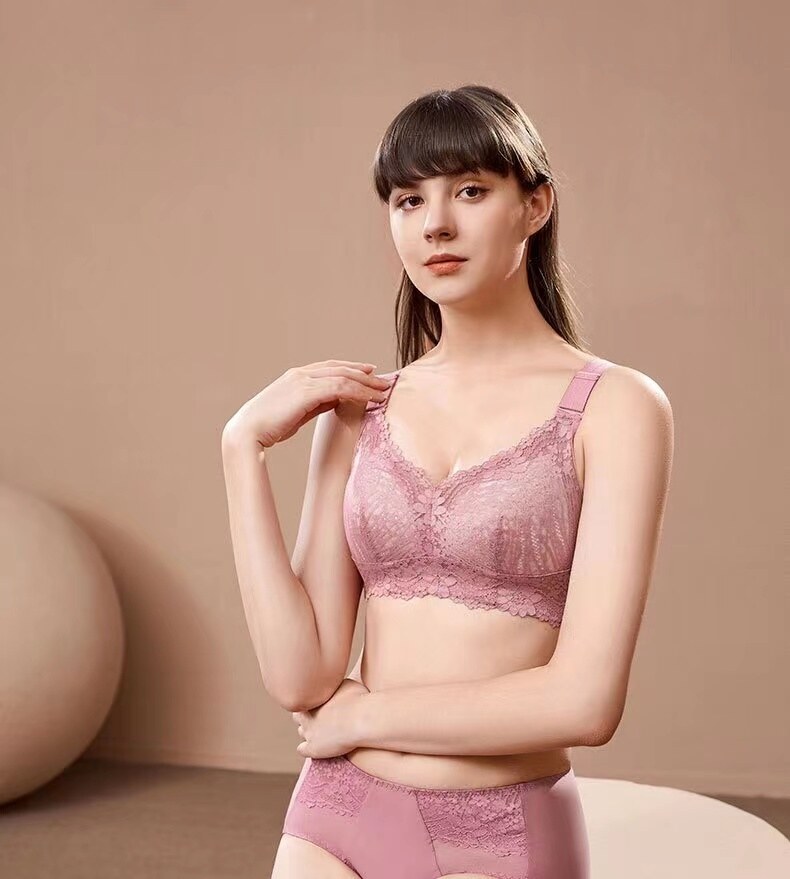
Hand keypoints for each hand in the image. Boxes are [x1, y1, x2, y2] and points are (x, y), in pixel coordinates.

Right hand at [221, 360, 392, 450]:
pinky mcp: (306, 392)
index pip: (330, 367)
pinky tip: (371, 399)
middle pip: (340, 368)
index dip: (351, 368)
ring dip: (366, 383)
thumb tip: (335, 400)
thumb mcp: (296, 412)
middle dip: (365, 374)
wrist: (248, 432)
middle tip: (384, 381)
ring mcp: (303, 381)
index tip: (369, 372)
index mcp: (296, 376)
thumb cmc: (268, 427)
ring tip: (383, 391)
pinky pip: (340, 388)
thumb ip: (315, 403)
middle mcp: (300, 374)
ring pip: (343, 376)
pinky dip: (359, 392)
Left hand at [291, 678, 369, 758]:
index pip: (304, 699)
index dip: (313, 702)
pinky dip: (308, 748)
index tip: (324, 703)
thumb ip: (334, 686)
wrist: (362, 720)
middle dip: (308, 715)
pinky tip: (319, 747)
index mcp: (313, 698)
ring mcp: (308, 732)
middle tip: (323, 716)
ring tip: (324, 731)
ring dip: (309, 731)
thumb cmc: (359, 699)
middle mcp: (306, 714)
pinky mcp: (313, 748)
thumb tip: (333, 685)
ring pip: (301, 732)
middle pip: (299, 715)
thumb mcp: (345, 684)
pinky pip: (302, 750)